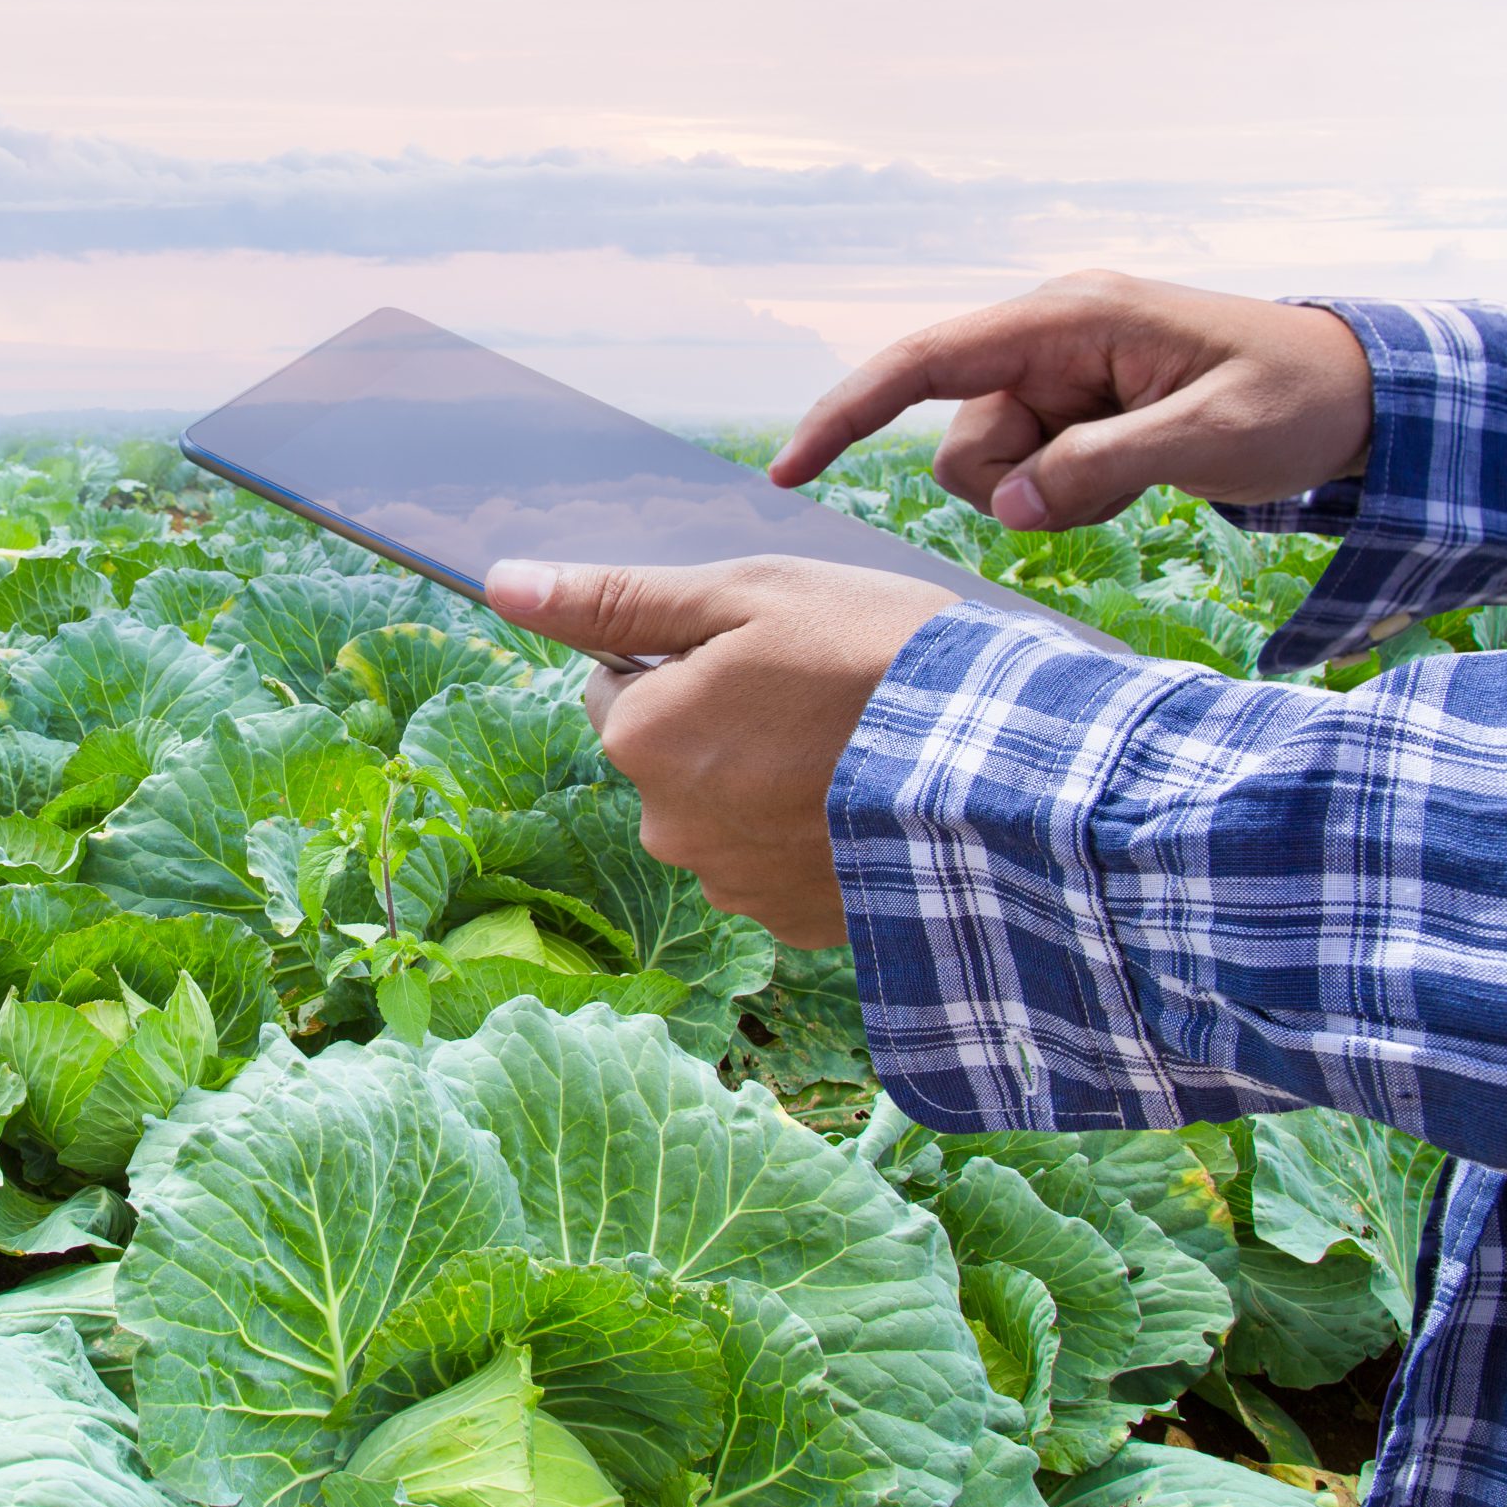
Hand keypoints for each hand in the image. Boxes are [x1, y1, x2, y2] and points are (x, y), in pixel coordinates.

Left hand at [485, 556, 956, 947]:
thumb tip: (504, 582)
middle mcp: (668, 828)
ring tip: (850, 750)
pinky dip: (809, 836)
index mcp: (642, 740)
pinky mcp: (797, 923)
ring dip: (766, 785)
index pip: (617, 693)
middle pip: (669, 759)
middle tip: (814, 698)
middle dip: (720, 729)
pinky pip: (777, 867)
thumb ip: (618, 599)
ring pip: (722, 815)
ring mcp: (733, 885)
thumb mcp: (743, 598)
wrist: (1002, 764)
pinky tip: (864, 803)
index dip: (680, 661)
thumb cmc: (873, 658)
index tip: (755, 654)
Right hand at [765, 269, 1374, 529]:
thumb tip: (1019, 504)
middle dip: (1020, 488)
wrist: (1358, 394)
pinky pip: (1031, 480)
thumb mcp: (1218, 436)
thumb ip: (1107, 467)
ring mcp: (1058, 379)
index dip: (847, 413)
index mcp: (1069, 319)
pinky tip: (1138, 473)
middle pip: (962, 444)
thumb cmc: (1299, 397)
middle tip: (1119, 482)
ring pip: (993, 472)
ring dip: (1052, 497)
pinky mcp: (1071, 413)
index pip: (926, 362)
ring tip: (1140, 474)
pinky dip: (1072, 496)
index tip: (786, 471)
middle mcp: (1047, 341)